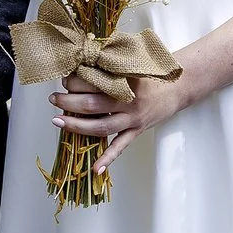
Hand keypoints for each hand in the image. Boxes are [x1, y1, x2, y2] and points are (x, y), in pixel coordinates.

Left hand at [52, 69, 185, 171]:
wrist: (179, 86)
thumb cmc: (151, 73)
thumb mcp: (131, 63)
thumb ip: (108, 64)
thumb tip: (79, 66)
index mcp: (125, 80)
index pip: (93, 81)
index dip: (75, 81)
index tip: (64, 78)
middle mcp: (128, 101)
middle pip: (92, 104)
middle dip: (69, 101)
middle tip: (54, 98)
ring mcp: (133, 118)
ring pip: (101, 126)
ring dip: (76, 125)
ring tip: (58, 120)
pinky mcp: (138, 131)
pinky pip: (120, 147)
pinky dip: (108, 159)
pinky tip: (95, 169)